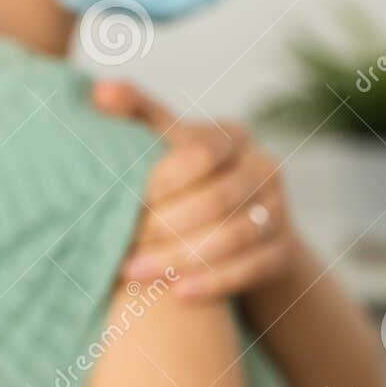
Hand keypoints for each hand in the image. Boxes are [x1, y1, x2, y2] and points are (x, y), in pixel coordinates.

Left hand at [93, 81, 299, 301]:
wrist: (239, 227)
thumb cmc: (187, 181)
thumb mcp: (164, 145)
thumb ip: (135, 116)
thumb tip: (100, 92)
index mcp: (232, 135)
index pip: (200, 150)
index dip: (159, 180)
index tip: (117, 201)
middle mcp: (264, 167)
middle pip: (218, 197)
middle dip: (164, 227)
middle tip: (119, 248)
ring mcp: (280, 209)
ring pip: (235, 235)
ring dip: (181, 258)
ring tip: (135, 275)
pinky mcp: (284, 249)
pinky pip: (254, 267)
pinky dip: (214, 282)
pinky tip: (177, 295)